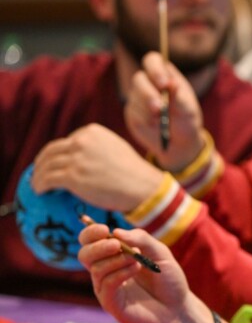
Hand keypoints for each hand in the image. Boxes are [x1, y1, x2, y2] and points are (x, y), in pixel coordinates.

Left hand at [31, 124, 163, 211]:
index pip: (66, 142)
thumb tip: (81, 157)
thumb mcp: (114, 148)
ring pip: (46, 166)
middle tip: (39, 173)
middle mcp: (81, 141)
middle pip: (51, 151)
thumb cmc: (133, 172)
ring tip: (37, 184)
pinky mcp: (72, 176)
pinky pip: (47, 179)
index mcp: (91, 132)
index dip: (57, 154)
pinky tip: (40, 191)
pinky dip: (40, 185)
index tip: (54, 164)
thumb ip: (96, 148)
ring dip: (38, 176)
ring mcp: (76, 158)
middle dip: (42, 162)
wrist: (143, 187)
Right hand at [77, 223, 197, 322]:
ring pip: (96, 269)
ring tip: (137, 259)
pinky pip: (106, 285)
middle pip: (85, 255)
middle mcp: (106, 272)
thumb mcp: (160, 253)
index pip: (90, 243)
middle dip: (97, 246)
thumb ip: (141, 239)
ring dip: (116, 259)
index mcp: (114, 257)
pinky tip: (136, 269)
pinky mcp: (112, 304)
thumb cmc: (169, 281)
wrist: (179, 310)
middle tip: (116, 244)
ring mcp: (107, 289)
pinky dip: (120, 273)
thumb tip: (115, 232)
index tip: (103, 229)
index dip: (91, 234)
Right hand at [126, 52, 204, 171]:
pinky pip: (132, 112)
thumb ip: (179, 97)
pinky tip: (154, 125)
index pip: (152, 60)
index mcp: (165, 75)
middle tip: (159, 108)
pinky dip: (144, 119)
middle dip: (148, 93)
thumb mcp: (188, 109)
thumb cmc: (187, 121)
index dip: (155, 69)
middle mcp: (149, 83)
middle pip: (139, 79)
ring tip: (160, 119)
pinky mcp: (132, 112)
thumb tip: (172, 83)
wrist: (179, 143)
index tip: (164, 84)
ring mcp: (138, 97)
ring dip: (146, 109)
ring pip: (134, 96)